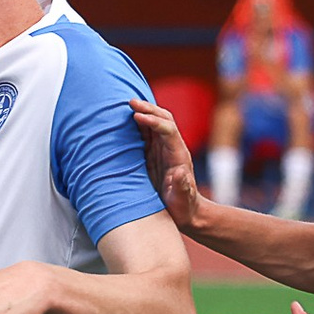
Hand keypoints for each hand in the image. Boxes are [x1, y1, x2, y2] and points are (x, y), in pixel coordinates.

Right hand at [128, 98, 203, 229]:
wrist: (186, 211)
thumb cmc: (184, 206)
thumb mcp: (183, 199)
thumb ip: (182, 186)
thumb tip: (180, 172)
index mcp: (179, 154)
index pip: (168, 130)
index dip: (153, 121)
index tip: (137, 116)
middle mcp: (172, 147)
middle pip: (163, 119)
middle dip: (148, 108)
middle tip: (130, 102)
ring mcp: (163, 150)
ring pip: (155, 123)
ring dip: (143, 112)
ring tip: (127, 105)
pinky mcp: (155, 155)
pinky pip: (147, 134)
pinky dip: (138, 124)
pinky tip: (126, 120)